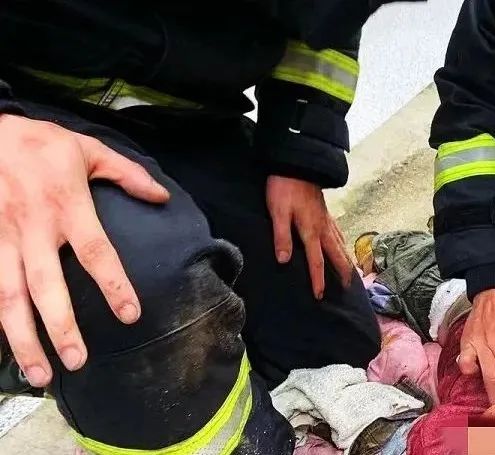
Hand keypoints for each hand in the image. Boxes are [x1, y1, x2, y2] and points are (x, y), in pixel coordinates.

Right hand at [0, 114, 169, 386]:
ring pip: (8, 297)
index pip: (96, 253)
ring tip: (40, 374)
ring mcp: (1, 238)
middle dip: (60, 328)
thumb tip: (163, 197)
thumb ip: (128, 175)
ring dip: (23, 339)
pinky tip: (8, 350)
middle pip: (46, 286)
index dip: (114, 286)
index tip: (130, 316)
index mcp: (67, 207)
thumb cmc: (39, 142)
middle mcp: (33, 229)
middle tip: (78, 361)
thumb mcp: (88, 149)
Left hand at [266, 175, 352, 298]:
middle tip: (348, 288)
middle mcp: (323, 228)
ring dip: (346, 259)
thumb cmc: (285, 187)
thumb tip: (285, 261)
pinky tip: (342, 244)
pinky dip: (343, 243)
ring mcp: (327, 219)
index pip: (316, 261)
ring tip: (350, 271)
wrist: (297, 164)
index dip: (318, 279)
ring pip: (340, 244)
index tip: (320, 296)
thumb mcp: (278, 212)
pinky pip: (338, 232)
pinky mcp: (325, 212)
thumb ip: (282, 236)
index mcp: (311, 231)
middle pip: (336, 254)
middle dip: (342, 272)